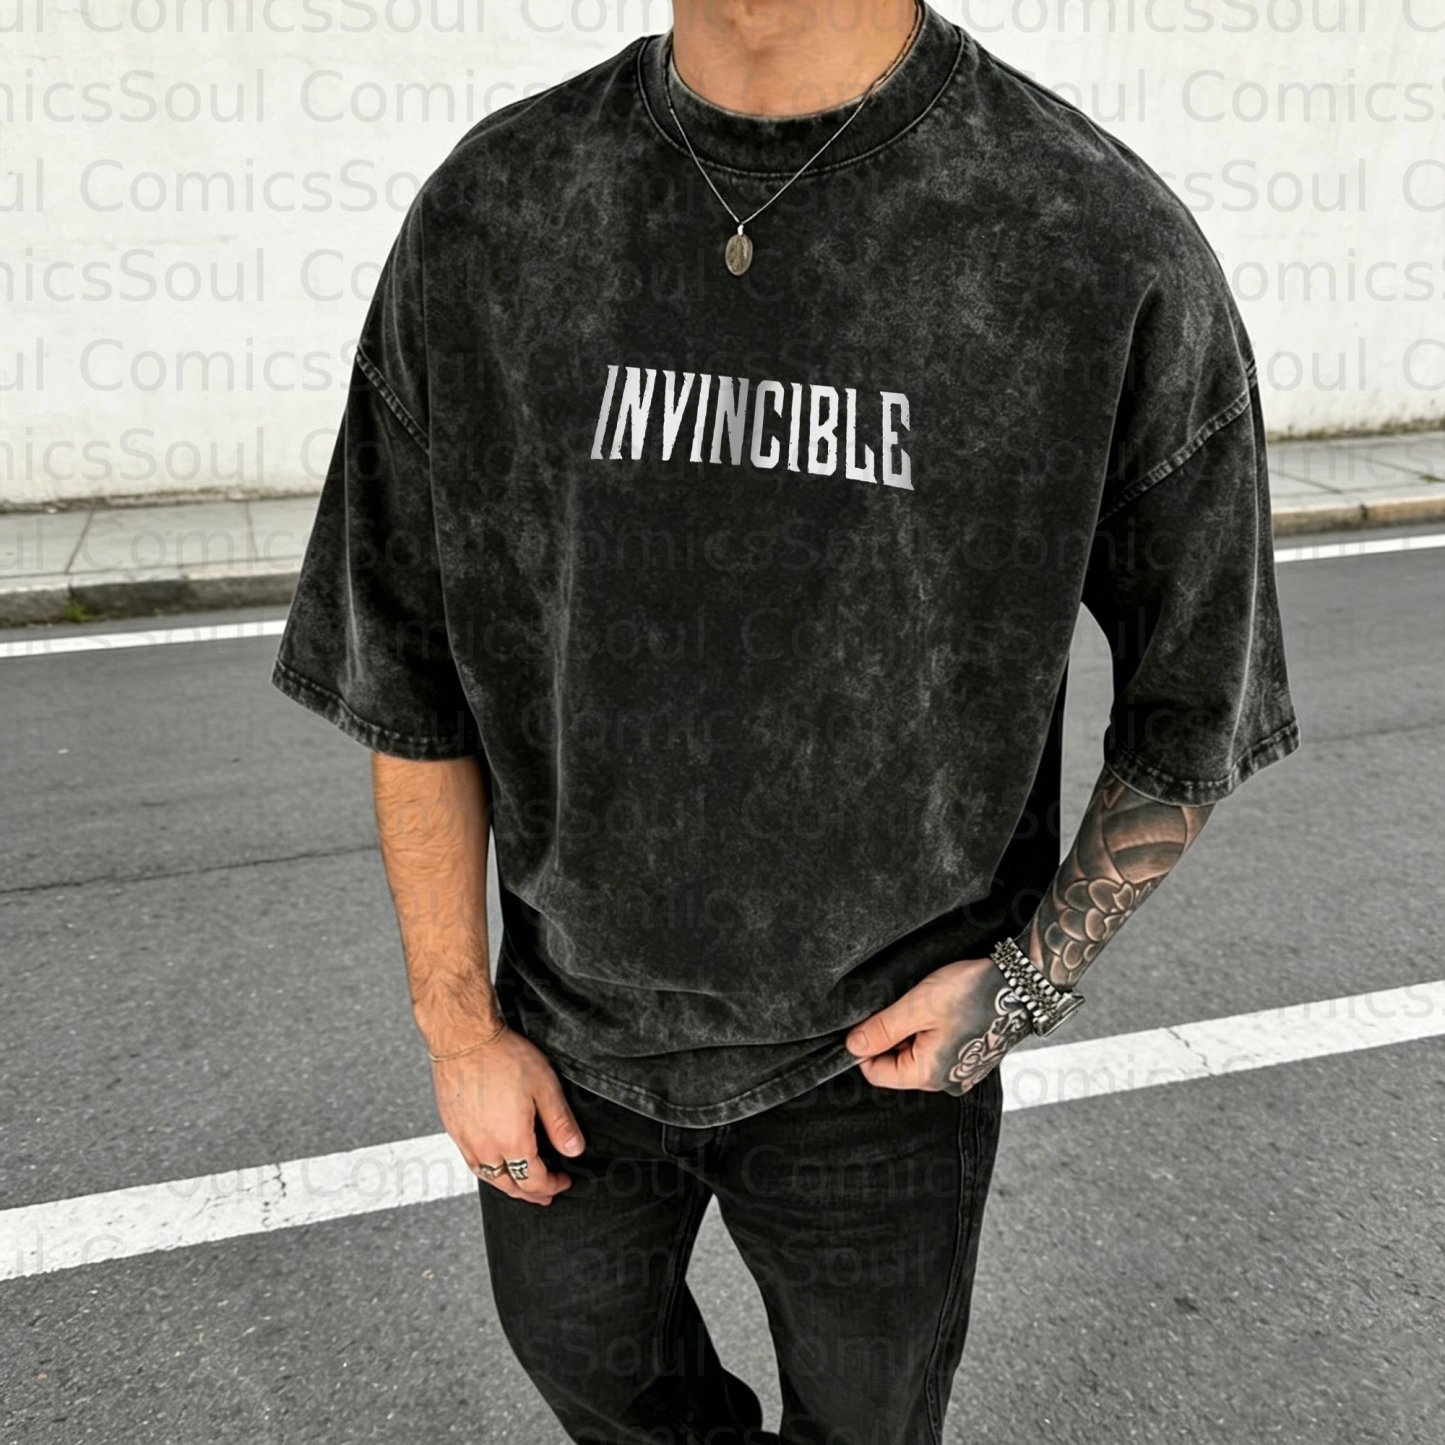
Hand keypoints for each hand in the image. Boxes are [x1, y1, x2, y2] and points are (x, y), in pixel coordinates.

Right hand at [430, 1028, 585, 1205]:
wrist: (464, 1038)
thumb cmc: (502, 1056)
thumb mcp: (545, 1087)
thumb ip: (560, 1123)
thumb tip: (574, 1150)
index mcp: (512, 1141)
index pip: (535, 1180)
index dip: (553, 1185)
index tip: (564, 1180)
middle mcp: (485, 1147)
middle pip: (510, 1185)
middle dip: (532, 1194)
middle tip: (545, 1194)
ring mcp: (466, 1140)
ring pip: (489, 1178)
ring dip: (509, 1186)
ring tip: (521, 1185)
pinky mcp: (453, 1129)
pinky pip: (472, 1162)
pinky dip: (488, 1171)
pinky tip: (494, 1163)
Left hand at [844, 955, 1032, 1093]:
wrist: (1021, 985)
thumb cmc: (971, 994)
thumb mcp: (917, 1007)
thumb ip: (882, 1029)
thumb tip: (852, 1046)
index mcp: (929, 1075)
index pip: (877, 1073)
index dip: (865, 1046)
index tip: (869, 1019)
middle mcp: (945, 1082)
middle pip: (896, 1065)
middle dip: (890, 1037)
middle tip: (901, 1006)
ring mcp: (960, 1071)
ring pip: (916, 1055)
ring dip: (910, 1031)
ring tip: (924, 1005)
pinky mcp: (970, 1058)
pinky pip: (936, 1050)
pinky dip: (929, 1031)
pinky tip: (939, 1010)